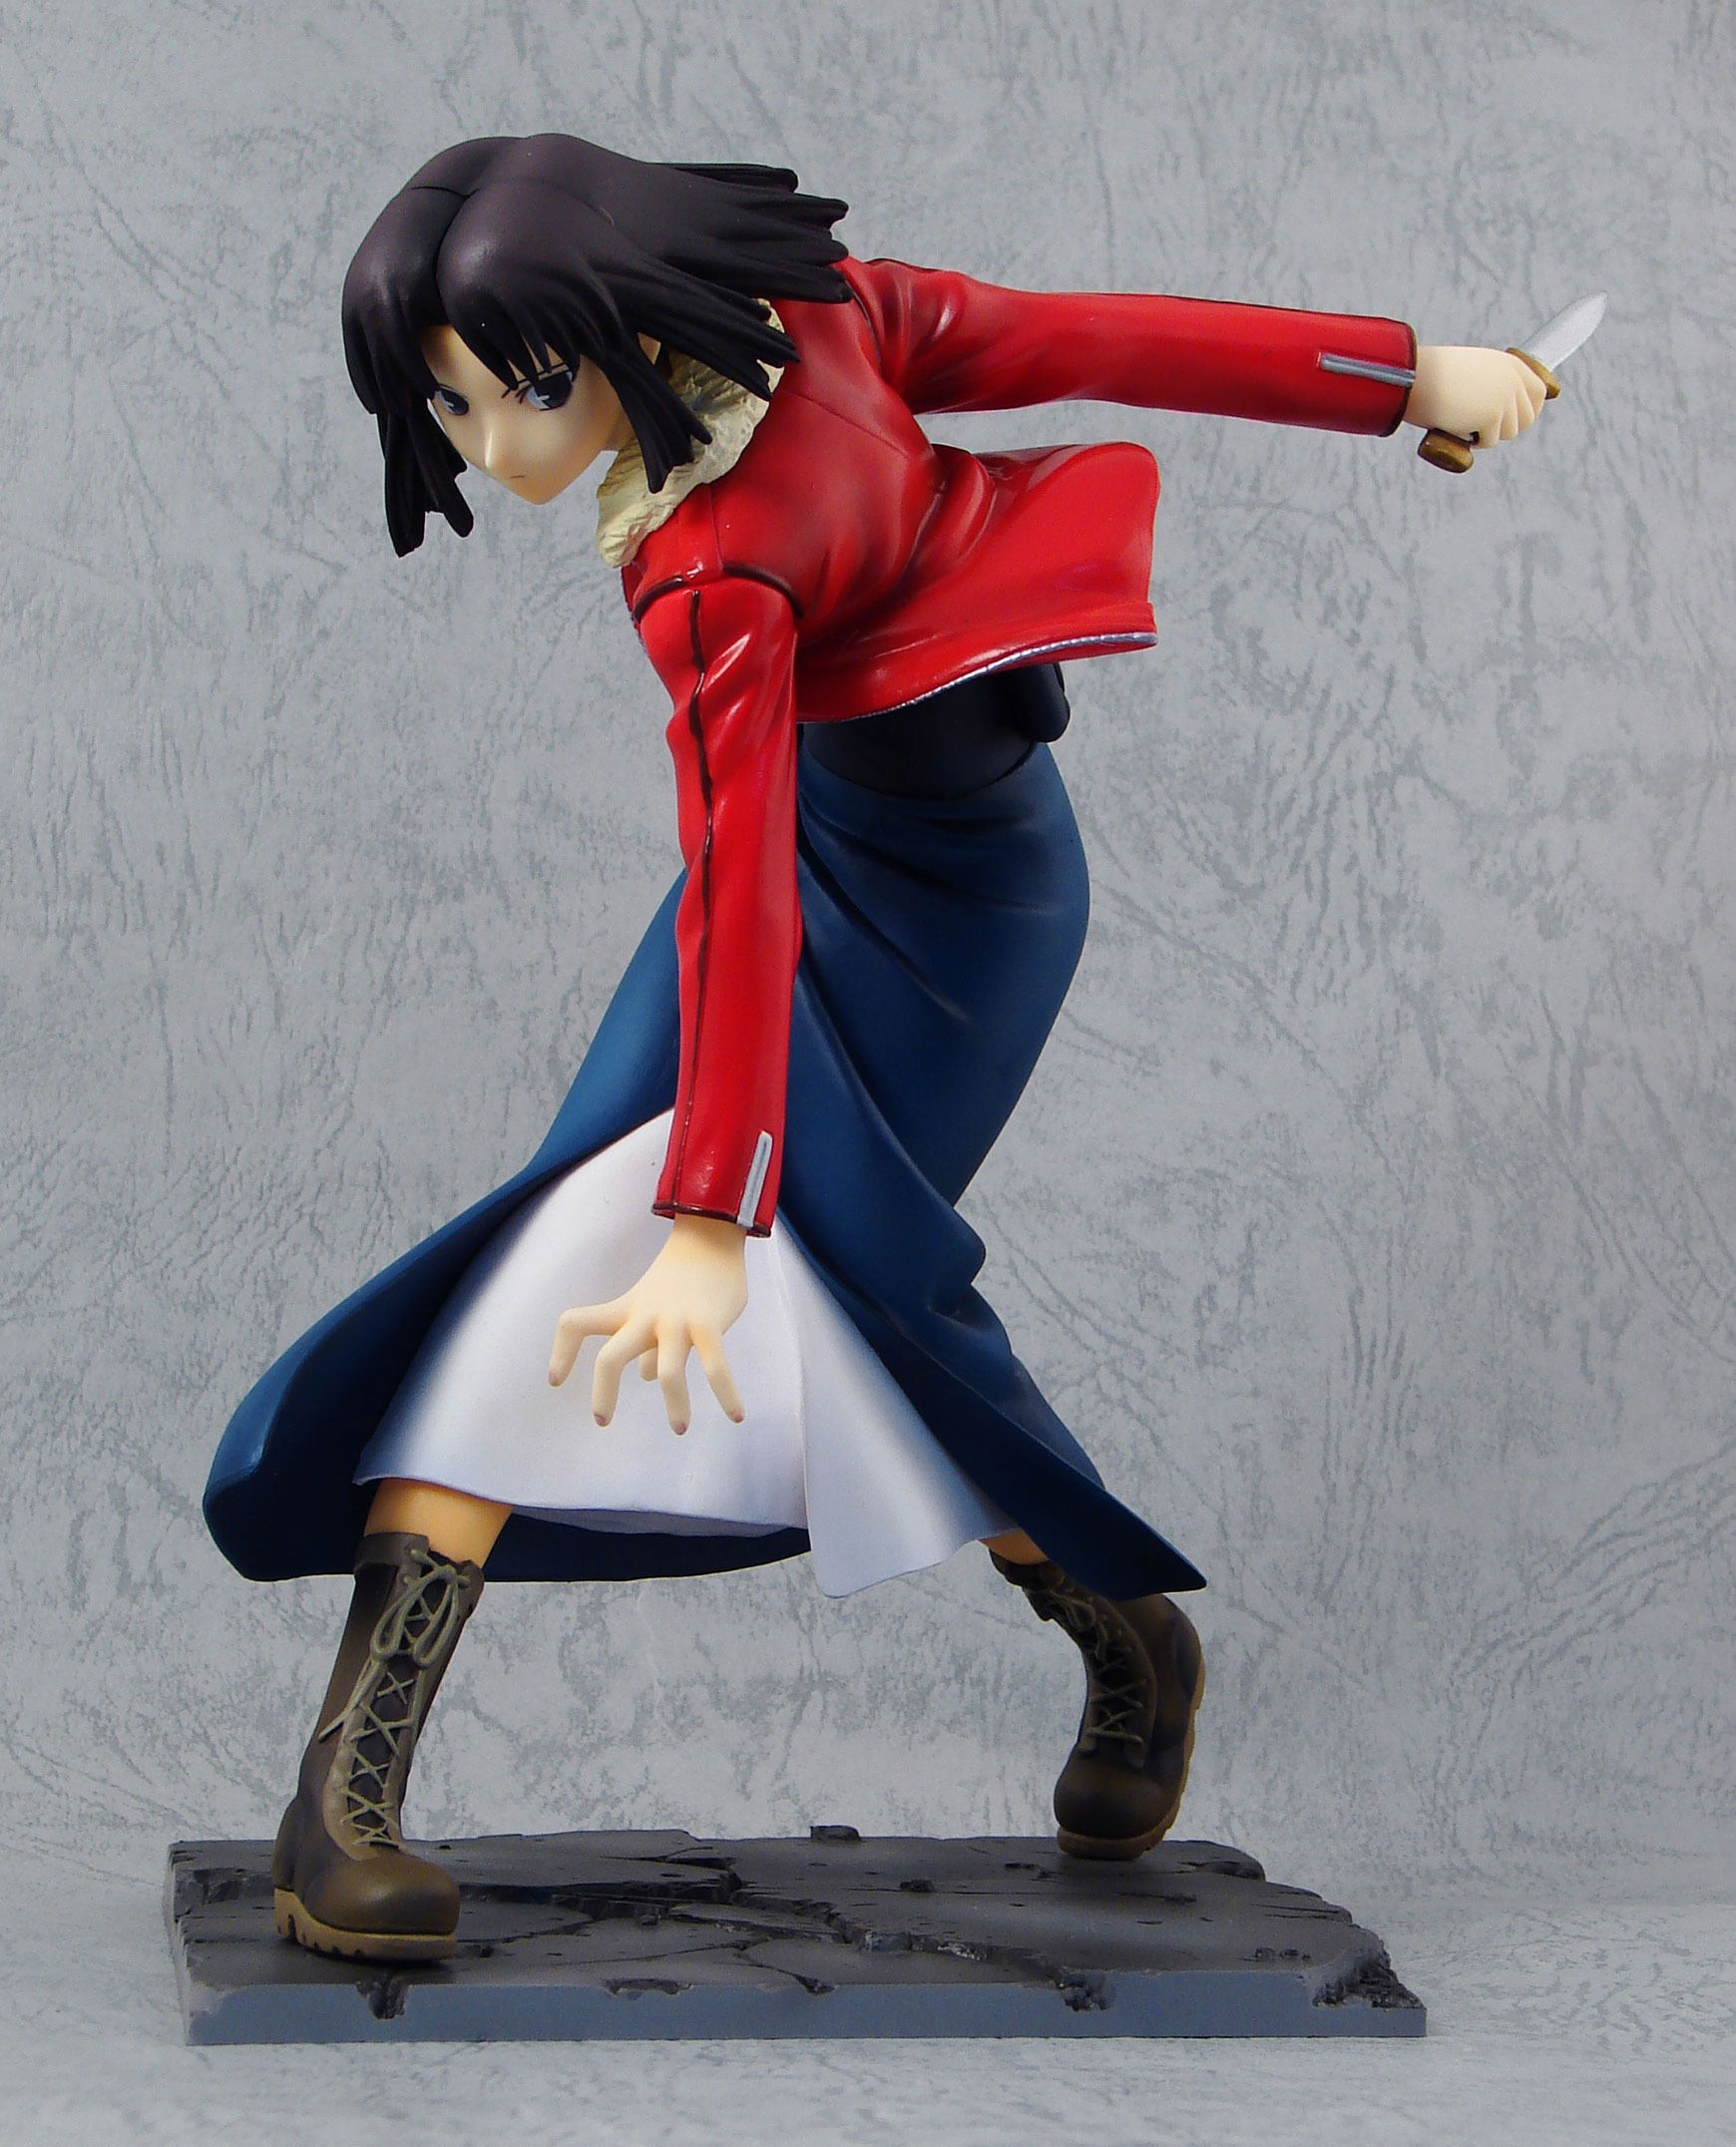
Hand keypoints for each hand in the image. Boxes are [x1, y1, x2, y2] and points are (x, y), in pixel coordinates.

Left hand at [548, 1213, 747, 1433]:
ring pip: (668, 1373)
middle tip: (602, 1421)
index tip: (556, 1380)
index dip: (561, 1352)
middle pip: (610, 1358)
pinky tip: (737, 1415)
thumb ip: (647, 1344)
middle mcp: (645, 1318)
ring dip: (675, 1406)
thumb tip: (643, 1376)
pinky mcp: (710, 1324)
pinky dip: (727, 1395)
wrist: (713, 1236)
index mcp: (626, 1311)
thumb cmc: (681, 1277)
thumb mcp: (653, 1306)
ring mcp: (678, 1322)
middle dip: (604, 1393)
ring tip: (679, 1428)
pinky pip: (716, 1367)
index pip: (577, 1324)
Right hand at [1403, 345, 1547, 445]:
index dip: (1530, 410)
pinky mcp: (1492, 416)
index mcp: (1509, 364)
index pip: (1538, 392)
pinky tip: (1456, 427)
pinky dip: (1472, 440)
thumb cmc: (1433, 377)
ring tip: (1464, 423)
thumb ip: (1492, 385)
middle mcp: (1512, 380)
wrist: (1416, 377)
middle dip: (1507, 428)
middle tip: (1484, 429)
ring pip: (1508, 433)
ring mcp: (1504, 398)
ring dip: (1488, 434)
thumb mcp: (1472, 372)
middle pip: (1527, 418)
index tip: (1515, 421)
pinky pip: (1489, 441)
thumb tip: (1501, 414)